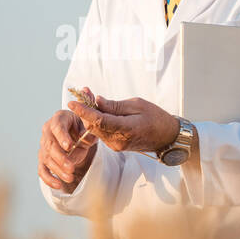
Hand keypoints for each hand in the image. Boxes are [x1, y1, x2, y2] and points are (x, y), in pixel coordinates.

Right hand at [38, 98, 98, 193]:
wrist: (77, 134)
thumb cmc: (83, 128)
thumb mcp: (89, 128)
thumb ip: (88, 133)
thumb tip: (84, 139)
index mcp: (59, 118)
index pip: (57, 126)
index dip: (62, 136)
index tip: (69, 146)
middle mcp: (47, 130)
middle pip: (50, 145)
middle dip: (60, 158)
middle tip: (71, 168)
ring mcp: (43, 145)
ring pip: (47, 158)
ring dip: (57, 170)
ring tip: (70, 177)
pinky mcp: (43, 158)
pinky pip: (42, 169)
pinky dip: (48, 178)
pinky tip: (58, 185)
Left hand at [66, 93, 180, 154]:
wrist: (167, 137)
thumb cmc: (156, 118)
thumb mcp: (137, 105)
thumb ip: (115, 105)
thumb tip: (97, 101)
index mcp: (125, 129)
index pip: (99, 120)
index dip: (84, 111)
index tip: (72, 103)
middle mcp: (118, 141)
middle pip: (93, 125)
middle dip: (85, 109)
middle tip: (83, 92)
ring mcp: (116, 146)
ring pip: (96, 130)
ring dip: (90, 115)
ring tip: (89, 98)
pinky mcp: (116, 146)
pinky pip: (101, 133)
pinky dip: (97, 121)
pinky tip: (98, 110)